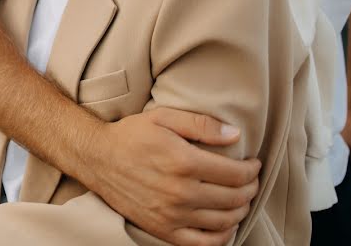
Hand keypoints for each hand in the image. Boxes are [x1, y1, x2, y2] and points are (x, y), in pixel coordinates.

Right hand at [86, 108, 260, 245]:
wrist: (97, 158)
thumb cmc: (131, 135)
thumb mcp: (163, 117)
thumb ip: (201, 124)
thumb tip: (236, 135)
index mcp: (183, 161)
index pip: (236, 173)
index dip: (252, 170)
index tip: (253, 164)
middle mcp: (180, 191)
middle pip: (234, 198)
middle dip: (250, 189)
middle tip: (250, 180)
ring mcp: (171, 214)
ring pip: (224, 221)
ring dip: (240, 210)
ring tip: (240, 199)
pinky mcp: (162, 229)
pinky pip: (203, 243)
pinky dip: (222, 237)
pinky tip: (226, 224)